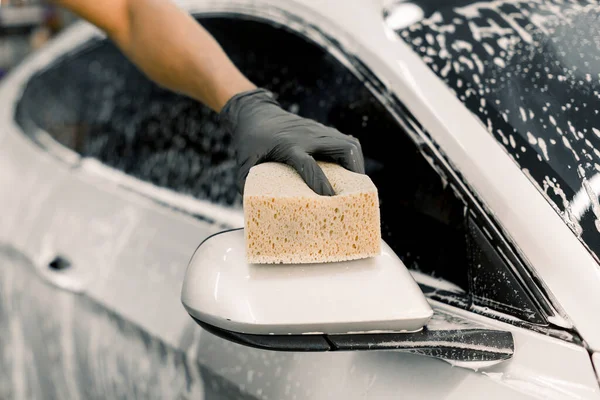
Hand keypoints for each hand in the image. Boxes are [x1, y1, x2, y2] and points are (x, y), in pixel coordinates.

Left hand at [219, 88, 364, 195]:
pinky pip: (346, 142)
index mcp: (288, 145)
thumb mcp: (244, 163)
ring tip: (357, 186)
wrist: (255, 113)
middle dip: (353, 172)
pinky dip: (352, 158)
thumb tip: (257, 208)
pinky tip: (350, 173)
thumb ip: (247, 184)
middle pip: (343, 148)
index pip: (309, 165)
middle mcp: (308, 137)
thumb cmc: (250, 141)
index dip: (320, 184)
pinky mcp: (323, 131)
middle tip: (355, 193)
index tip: (328, 200)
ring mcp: (318, 131)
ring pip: (350, 144)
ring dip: (357, 165)